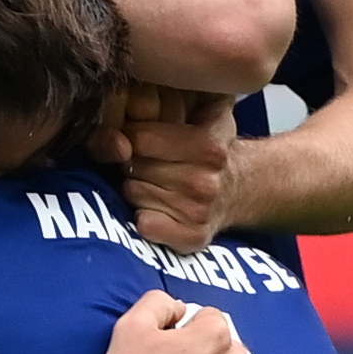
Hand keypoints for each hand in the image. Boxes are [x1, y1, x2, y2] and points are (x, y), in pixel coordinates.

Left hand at [83, 85, 236, 253]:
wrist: (238, 189)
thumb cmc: (204, 151)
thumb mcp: (194, 118)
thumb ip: (148, 117)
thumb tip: (114, 142)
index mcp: (210, 146)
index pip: (138, 138)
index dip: (133, 135)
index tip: (142, 138)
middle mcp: (207, 181)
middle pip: (133, 166)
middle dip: (134, 161)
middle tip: (152, 164)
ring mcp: (200, 211)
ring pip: (132, 192)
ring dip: (137, 186)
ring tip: (158, 184)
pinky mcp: (192, 237)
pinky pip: (144, 224)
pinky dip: (143, 217)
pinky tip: (157, 208)